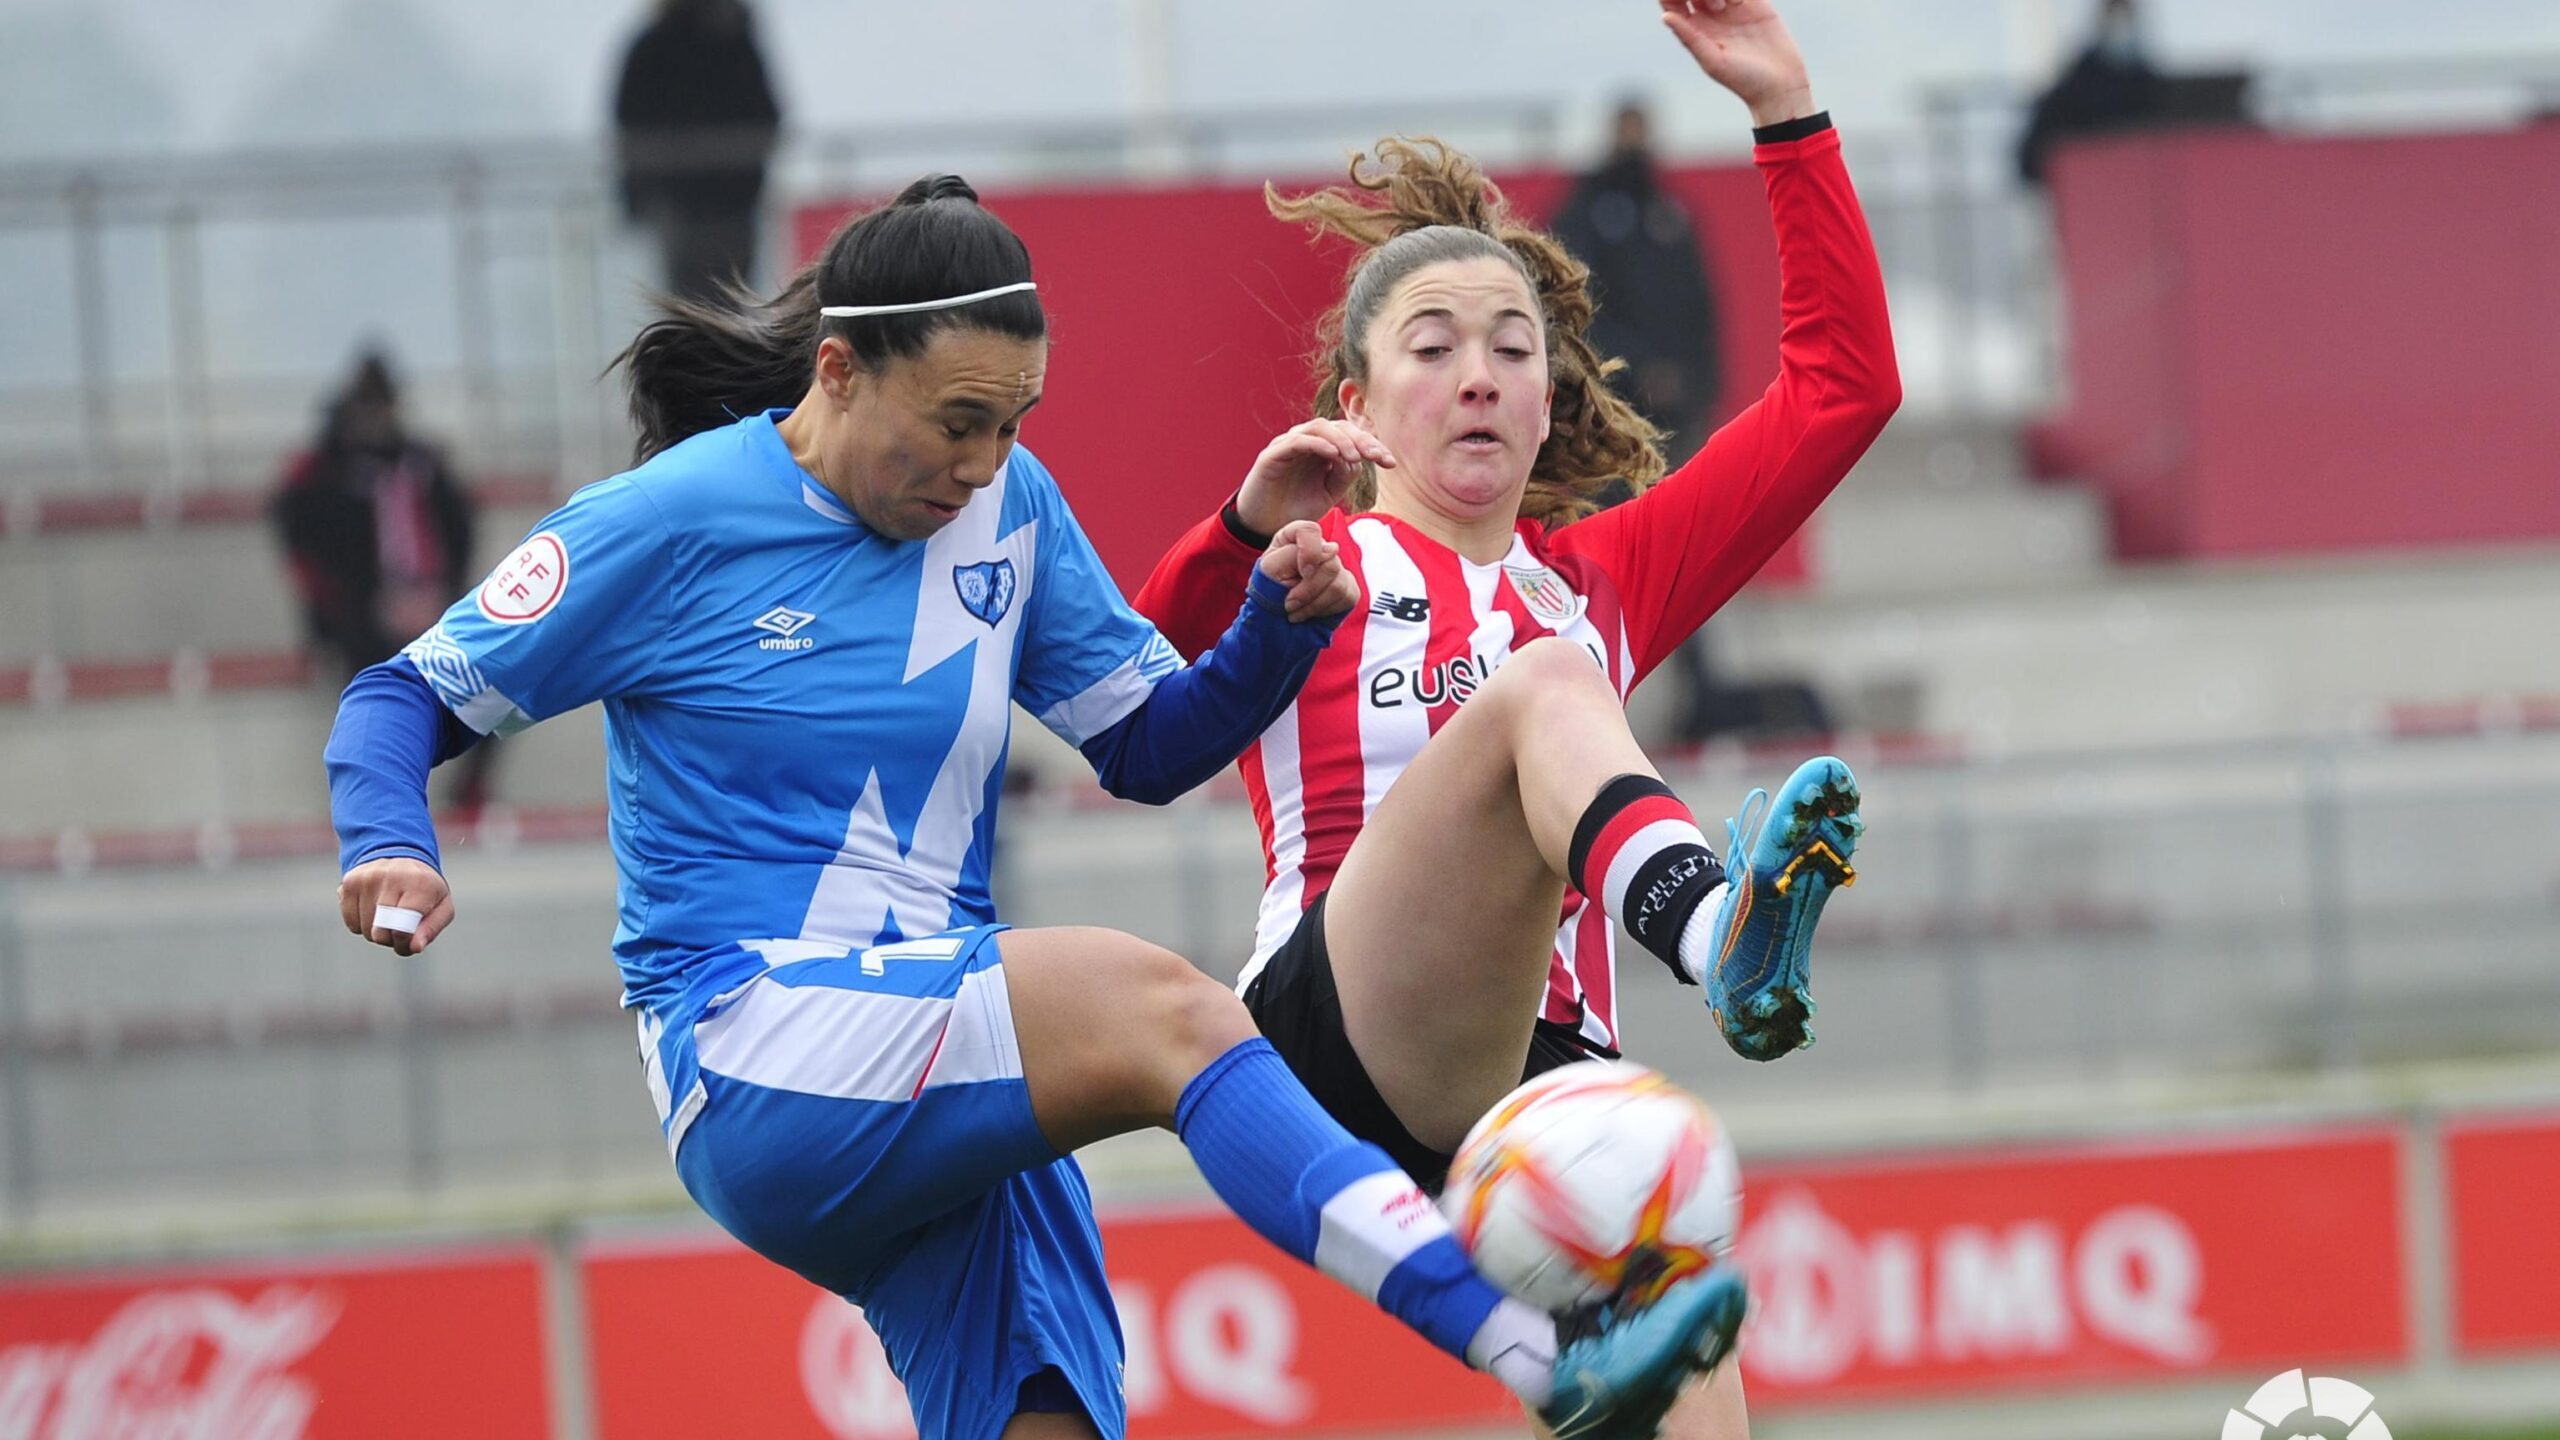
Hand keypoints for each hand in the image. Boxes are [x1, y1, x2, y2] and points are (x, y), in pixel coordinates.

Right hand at [338, 856, 453, 956]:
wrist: (402, 855)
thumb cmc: (425, 889)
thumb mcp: (442, 907)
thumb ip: (431, 929)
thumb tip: (415, 947)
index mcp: (419, 884)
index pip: (402, 928)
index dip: (404, 943)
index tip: (410, 941)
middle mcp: (391, 877)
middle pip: (380, 933)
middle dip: (391, 939)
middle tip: (401, 927)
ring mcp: (366, 878)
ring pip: (364, 930)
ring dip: (376, 932)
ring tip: (389, 915)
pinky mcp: (349, 882)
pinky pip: (351, 923)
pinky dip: (361, 924)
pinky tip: (373, 909)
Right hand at [1234, 419, 1395, 536]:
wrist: (1265, 527)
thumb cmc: (1296, 509)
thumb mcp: (1330, 493)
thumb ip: (1345, 474)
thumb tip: (1358, 459)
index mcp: (1323, 449)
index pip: (1351, 436)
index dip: (1373, 445)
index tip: (1390, 463)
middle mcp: (1307, 441)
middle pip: (1338, 426)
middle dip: (1361, 439)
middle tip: (1377, 457)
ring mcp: (1288, 444)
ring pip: (1319, 427)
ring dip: (1341, 439)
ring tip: (1355, 456)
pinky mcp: (1272, 454)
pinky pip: (1297, 440)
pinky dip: (1317, 443)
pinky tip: (1334, 455)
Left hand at [1257, 519, 1359, 622]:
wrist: (1274, 611)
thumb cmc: (1268, 585)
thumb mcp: (1270, 569)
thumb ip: (1293, 554)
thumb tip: (1332, 549)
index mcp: (1296, 536)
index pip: (1311, 531)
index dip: (1309, 552)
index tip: (1302, 573)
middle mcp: (1321, 548)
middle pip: (1331, 565)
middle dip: (1308, 591)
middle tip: (1289, 604)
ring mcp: (1337, 567)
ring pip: (1339, 586)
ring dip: (1314, 605)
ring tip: (1296, 612)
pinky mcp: (1348, 587)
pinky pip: (1347, 598)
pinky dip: (1325, 611)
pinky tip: (1311, 612)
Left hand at [1660, 0, 1814, 127]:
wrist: (1780, 84)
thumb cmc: (1744, 80)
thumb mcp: (1713, 61)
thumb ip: (1690, 37)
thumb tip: (1665, 17)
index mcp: (1694, 30)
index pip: (1673, 3)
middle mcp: (1710, 16)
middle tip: (1715, 6)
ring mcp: (1732, 8)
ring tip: (1727, 6)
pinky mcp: (1755, 3)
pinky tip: (1740, 2)